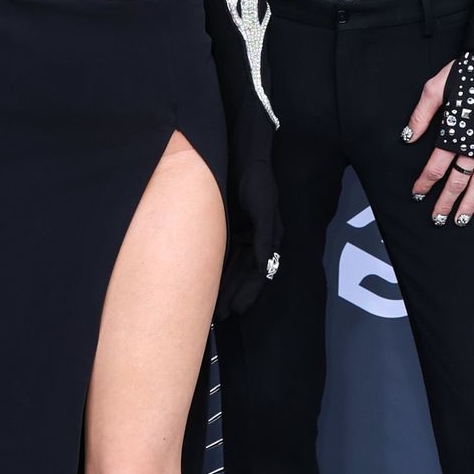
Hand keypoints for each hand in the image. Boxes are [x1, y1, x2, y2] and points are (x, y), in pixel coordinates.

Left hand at [216, 156, 281, 317]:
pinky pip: (222, 254)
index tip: (236, 310)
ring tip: (212, 308)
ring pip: (232, 268)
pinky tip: (205, 283)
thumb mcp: (262, 208)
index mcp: (267, 238)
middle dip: (232, 295)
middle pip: (243, 275)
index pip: (258, 273)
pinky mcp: (228, 228)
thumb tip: (263, 266)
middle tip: (219, 316)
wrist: (242, 157)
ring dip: (224, 287)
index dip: (248, 292)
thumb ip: (264, 238)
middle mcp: (255, 240)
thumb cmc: (257, 181)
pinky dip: (216, 270)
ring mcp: (241, 235)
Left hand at [401, 58, 473, 223]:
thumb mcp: (434, 89)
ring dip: (470, 203)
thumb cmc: (465, 73)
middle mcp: (473, 145)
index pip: (435, 168)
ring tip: (461, 220)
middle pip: (456, 181)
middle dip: (445, 202)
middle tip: (437, 219)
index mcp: (453, 134)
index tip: (417, 194)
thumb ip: (421, 116)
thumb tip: (407, 138)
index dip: (425, 183)